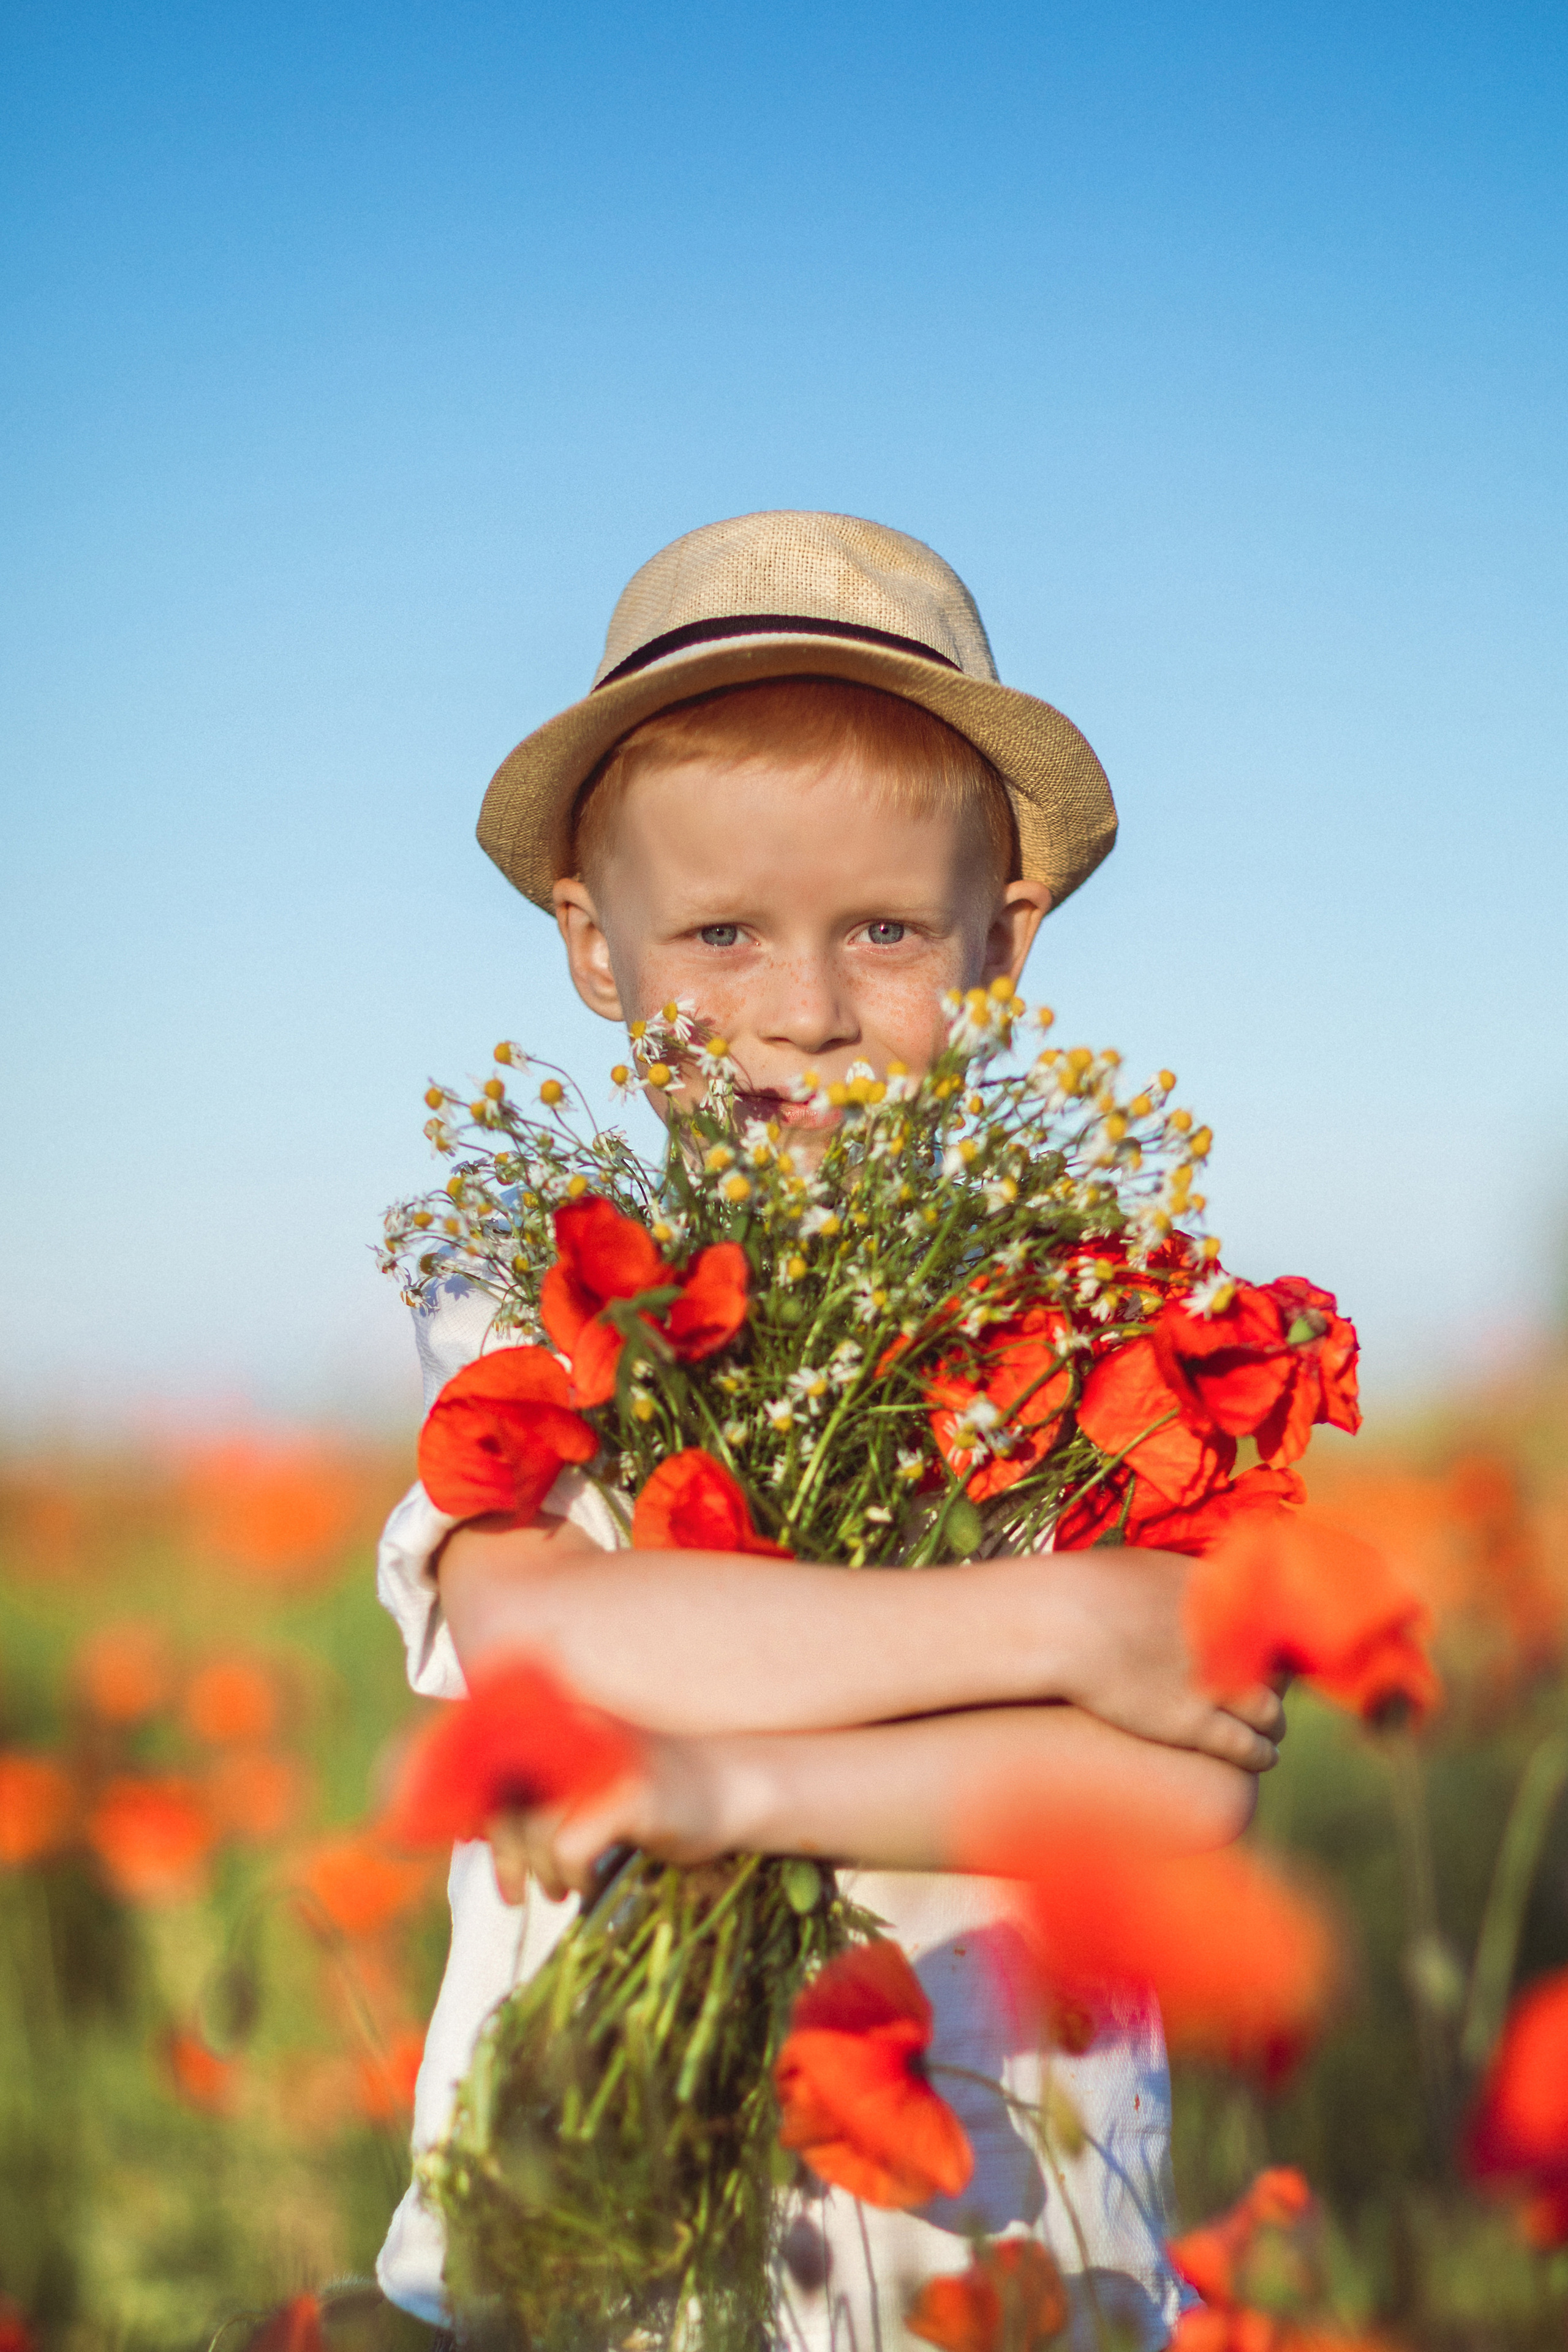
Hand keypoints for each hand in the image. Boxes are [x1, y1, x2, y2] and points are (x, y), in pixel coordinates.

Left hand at [485, 1729, 731, 1903]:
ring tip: (564, 1888)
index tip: (479, 1855)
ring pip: (534, 1826)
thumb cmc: (652, 1796)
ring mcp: (605, 1760)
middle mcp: (577, 1731)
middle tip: (513, 1894)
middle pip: (508, 1798)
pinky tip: (589, 1884)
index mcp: (563, 1725)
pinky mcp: (630, 1792)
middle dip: (504, 1856)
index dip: (475, 1814)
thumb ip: (543, 1790)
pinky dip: (573, 1873)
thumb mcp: (589, 1784)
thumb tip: (477, 1827)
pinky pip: (570, 1844)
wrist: (730, 1786)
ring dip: (541, 1871)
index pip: (493, 1764)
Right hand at [1041, 1546, 1285, 1771]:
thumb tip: (1183, 1581)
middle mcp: (1229, 1639)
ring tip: (1271, 1731)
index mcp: (1220, 1597)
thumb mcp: (1146, 1567)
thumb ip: (1178, 1578)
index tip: (1263, 1650)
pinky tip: (1263, 1757)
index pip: (1270, 1621)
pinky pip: (1249, 1746)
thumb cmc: (1085, 1589)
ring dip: (1273, 1723)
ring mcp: (1216, 1683)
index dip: (1269, 1640)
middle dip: (1276, 1680)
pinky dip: (1261, 1754)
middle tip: (1267, 1689)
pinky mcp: (1196, 1724)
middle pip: (1277, 1666)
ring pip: (1270, 1712)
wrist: (1061, 1624)